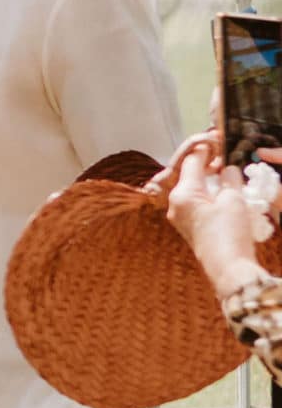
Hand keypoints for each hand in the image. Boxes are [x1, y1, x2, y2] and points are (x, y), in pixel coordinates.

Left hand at [162, 136, 268, 296]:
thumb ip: (229, 178)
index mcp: (182, 193)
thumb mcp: (233, 199)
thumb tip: (227, 168)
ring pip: (193, 187)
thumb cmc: (228, 233)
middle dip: (207, 162)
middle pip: (189, 174)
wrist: (227, 268)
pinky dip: (208, 191)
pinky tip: (223, 188)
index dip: (206, 148)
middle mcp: (175, 204)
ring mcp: (180, 216)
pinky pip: (196, 201)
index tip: (219, 139)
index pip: (191, 161)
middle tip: (225, 152)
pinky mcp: (189, 226)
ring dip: (209, 177)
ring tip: (227, 168)